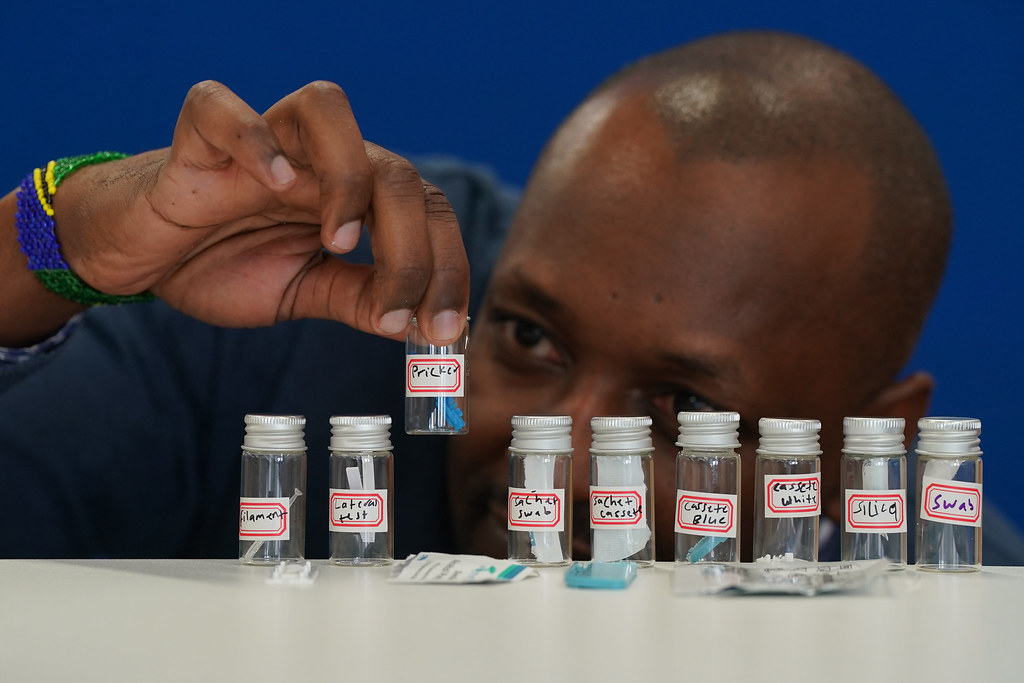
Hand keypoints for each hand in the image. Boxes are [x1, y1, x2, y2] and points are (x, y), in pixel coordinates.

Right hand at [59, 81, 468, 343]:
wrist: (141, 258)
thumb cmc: (222, 262)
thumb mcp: (300, 292)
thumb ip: (355, 298)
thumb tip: (414, 324)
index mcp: (350, 194)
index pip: (423, 210)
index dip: (445, 267)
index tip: (442, 331)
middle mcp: (318, 159)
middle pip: (393, 170)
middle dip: (414, 249)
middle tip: (400, 312)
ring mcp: (263, 141)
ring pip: (328, 109)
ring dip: (349, 178)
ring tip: (339, 242)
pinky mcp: (199, 138)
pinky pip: (226, 110)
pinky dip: (255, 139)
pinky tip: (275, 184)